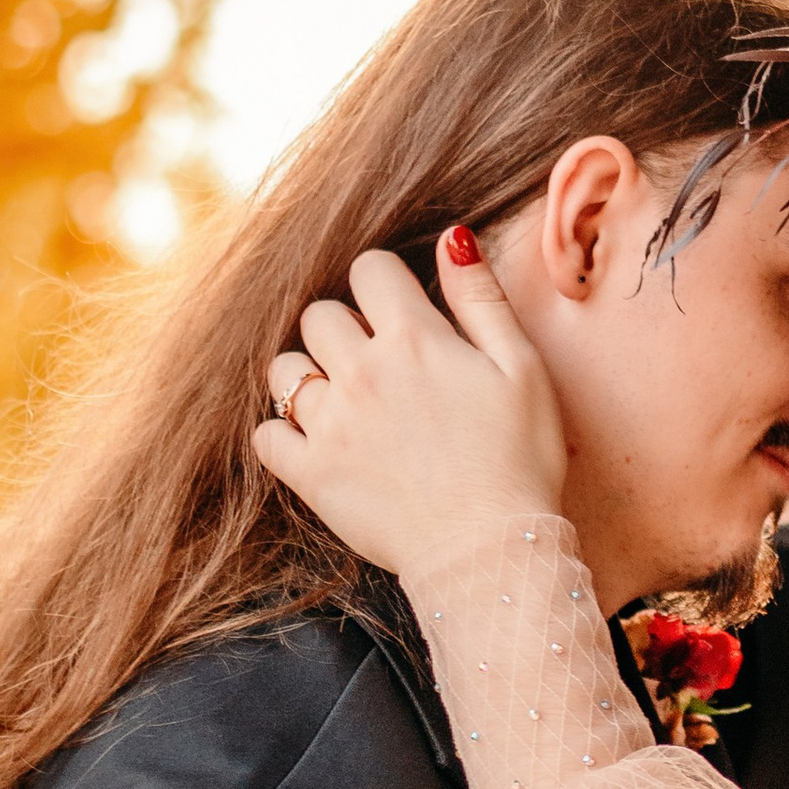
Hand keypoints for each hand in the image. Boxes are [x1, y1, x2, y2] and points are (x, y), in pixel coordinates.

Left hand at [253, 232, 568, 581]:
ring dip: (308, 374)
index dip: (387, 283)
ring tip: (343, 399)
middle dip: (346, 328)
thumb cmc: (520, 459)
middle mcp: (361, 372)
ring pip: (283, 370)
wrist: (492, 550)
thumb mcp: (522, 368)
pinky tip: (315, 442)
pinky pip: (266, 436)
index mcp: (414, 339)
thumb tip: (453, 237)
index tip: (403, 310)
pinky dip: (283, 434)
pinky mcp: (312, 474)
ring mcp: (330, 425)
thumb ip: (482, 299)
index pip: (370, 269)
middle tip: (378, 361)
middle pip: (319, 315)